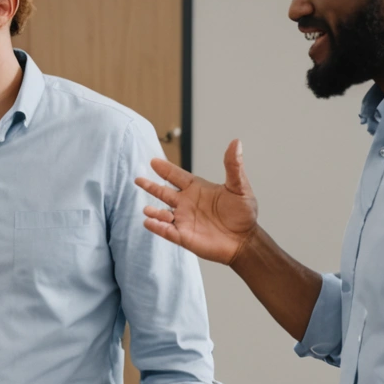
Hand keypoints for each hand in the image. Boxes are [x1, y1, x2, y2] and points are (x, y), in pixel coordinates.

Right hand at [134, 140, 259, 266]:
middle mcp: (186, 203)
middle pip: (163, 192)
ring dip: (153, 211)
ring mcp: (183, 220)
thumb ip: (233, 167)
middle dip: (150, 186)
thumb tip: (235, 143)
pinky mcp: (183, 236)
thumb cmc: (243, 213)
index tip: (154, 161)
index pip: (177, 176)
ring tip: (146, 209)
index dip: (166, 169)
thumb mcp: (240, 187)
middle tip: (138, 179)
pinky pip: (166, 231)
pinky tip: (149, 222)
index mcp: (197, 189)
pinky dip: (157, 227)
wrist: (245, 240)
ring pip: (162, 214)